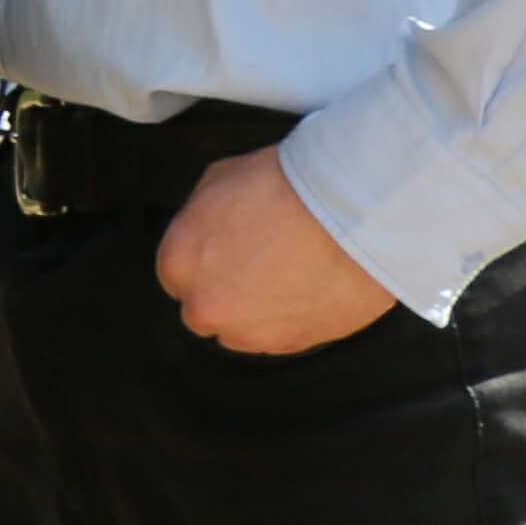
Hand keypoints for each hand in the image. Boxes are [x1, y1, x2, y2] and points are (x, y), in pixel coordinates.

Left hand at [155, 145, 398, 354]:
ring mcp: (249, 333)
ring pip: (240, 331)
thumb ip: (199, 216)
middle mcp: (206, 306)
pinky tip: (306, 289)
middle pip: (204, 309)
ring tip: (286, 276)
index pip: (176, 276)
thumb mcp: (219, 178)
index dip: (203, 262)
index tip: (225, 251)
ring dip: (254, 312)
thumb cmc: (284, 190)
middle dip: (224, 291)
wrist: (349, 216)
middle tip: (257, 264)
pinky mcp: (292, 345)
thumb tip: (205, 228)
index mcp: (179, 263)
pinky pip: (278, 339)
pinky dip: (288, 320)